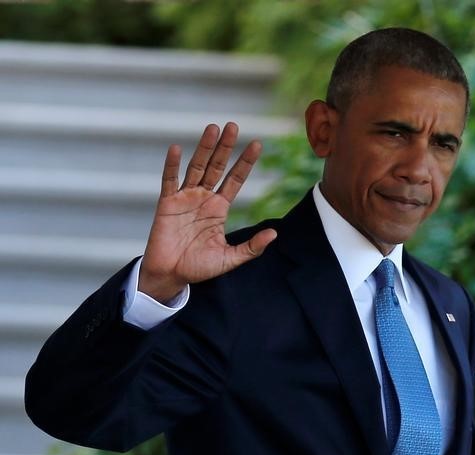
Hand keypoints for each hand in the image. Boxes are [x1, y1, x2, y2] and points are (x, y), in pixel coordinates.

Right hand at [139, 122, 276, 302]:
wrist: (171, 276)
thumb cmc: (199, 267)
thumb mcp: (230, 258)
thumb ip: (251, 248)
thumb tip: (274, 235)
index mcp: (219, 208)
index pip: (235, 179)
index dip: (245, 162)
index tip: (257, 144)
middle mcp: (204, 198)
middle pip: (217, 166)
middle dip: (225, 147)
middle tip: (234, 125)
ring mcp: (185, 198)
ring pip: (196, 167)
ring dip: (204, 148)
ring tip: (212, 128)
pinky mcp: (166, 204)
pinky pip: (169, 180)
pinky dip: (171, 165)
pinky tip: (175, 148)